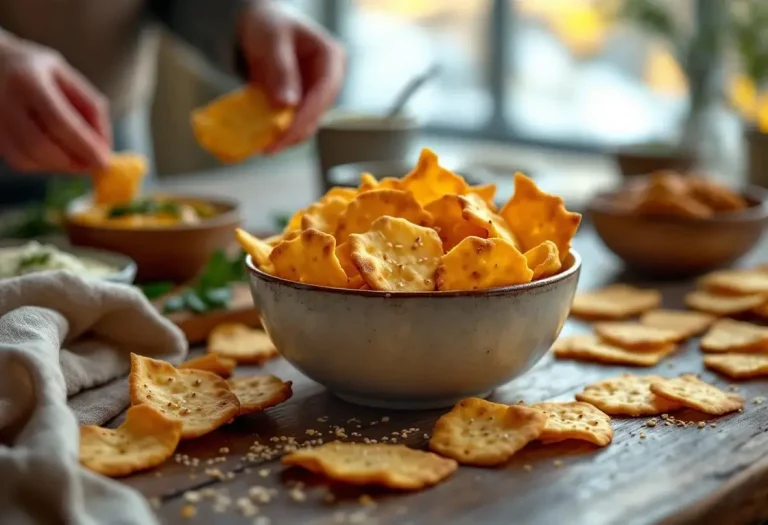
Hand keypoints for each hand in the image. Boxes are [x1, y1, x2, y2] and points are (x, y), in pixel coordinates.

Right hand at [0, 33, 110, 172]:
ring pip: (25, 159)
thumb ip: (90, 108)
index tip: (104, 162)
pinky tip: (55, 156)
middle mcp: (3, 100)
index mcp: (27, 79)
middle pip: (38, 145)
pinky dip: (42, 166)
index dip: (83, 146)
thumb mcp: (68, 77)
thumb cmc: (37, 70)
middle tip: (91, 165)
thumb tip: (104, 147)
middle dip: (71, 163)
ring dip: (58, 167)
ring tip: (76, 160)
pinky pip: (17, 161)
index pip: (58, 121)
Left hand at [239, 2, 344, 152]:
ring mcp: (316, 93)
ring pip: (308, 123)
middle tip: (270, 146)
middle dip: (295, 132)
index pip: (325, 92)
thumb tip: (287, 104)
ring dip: (287, 137)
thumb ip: (280, 69)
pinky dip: (279, 132)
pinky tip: (264, 139)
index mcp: (331, 57)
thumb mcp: (272, 40)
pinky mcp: (302, 104)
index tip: (287, 133)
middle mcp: (329, 78)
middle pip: (318, 112)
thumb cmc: (268, 25)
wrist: (258, 26)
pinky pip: (294, 123)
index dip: (307, 115)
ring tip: (264, 146)